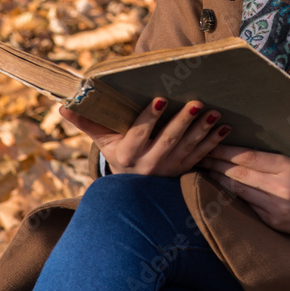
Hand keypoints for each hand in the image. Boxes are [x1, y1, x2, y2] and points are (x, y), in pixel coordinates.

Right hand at [59, 99, 230, 176]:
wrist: (133, 191)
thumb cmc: (118, 154)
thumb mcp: (102, 141)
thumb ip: (86, 123)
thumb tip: (63, 106)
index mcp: (127, 154)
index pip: (138, 134)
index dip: (149, 118)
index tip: (160, 99)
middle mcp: (149, 165)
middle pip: (168, 141)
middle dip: (183, 122)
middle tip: (197, 103)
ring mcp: (169, 170)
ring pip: (188, 149)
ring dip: (203, 131)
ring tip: (214, 112)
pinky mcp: (185, 172)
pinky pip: (201, 157)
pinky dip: (214, 143)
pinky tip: (225, 128)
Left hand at [198, 145, 289, 238]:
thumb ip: (267, 160)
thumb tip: (234, 151)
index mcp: (286, 166)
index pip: (248, 157)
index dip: (225, 151)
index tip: (209, 144)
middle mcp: (281, 186)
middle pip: (239, 173)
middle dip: (216, 164)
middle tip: (198, 156)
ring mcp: (276, 206)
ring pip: (239, 191)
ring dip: (218, 180)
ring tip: (203, 170)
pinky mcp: (273, 222)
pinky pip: (247, 206)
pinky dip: (230, 197)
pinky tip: (218, 189)